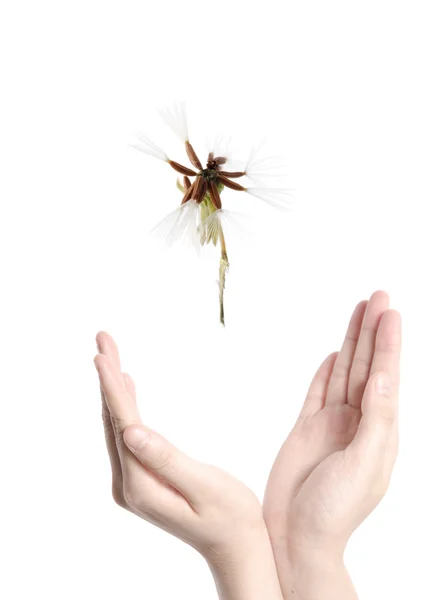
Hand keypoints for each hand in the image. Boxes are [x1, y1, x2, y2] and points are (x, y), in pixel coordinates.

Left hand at [94, 332, 283, 599]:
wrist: (237, 548)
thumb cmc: (231, 517)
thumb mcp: (204, 486)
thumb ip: (166, 459)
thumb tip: (130, 431)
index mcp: (140, 484)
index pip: (122, 424)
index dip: (112, 386)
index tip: (102, 353)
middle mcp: (128, 484)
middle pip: (114, 420)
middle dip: (109, 377)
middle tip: (103, 337)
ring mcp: (133, 483)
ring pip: (118, 425)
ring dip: (115, 388)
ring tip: (110, 355)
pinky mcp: (142, 478)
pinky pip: (128, 434)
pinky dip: (126, 406)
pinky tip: (128, 387)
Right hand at [263, 291, 400, 597]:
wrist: (295, 537)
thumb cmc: (334, 510)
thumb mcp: (365, 463)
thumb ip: (377, 418)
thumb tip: (384, 376)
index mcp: (378, 431)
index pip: (385, 375)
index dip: (387, 342)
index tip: (389, 311)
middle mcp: (358, 423)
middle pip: (367, 366)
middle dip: (372, 331)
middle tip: (377, 296)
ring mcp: (332, 424)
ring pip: (345, 373)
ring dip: (352, 343)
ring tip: (358, 313)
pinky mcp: (307, 428)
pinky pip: (318, 392)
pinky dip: (327, 372)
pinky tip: (334, 356)